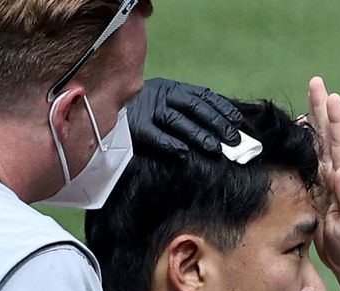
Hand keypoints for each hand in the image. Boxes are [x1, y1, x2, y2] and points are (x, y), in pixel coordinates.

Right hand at [125, 78, 242, 156]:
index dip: (221, 107)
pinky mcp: (134, 127)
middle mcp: (160, 95)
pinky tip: (184, 154)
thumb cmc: (141, 112)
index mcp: (170, 87)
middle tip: (234, 140)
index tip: (238, 121)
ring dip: (199, 135)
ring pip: (178, 121)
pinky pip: (155, 136)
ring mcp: (147, 110)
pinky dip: (170, 144)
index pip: (202, 95)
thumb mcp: (164, 102)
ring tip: (216, 149)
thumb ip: (186, 110)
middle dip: (217, 123)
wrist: (101, 110)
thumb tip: (221, 126)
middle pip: (194, 108)